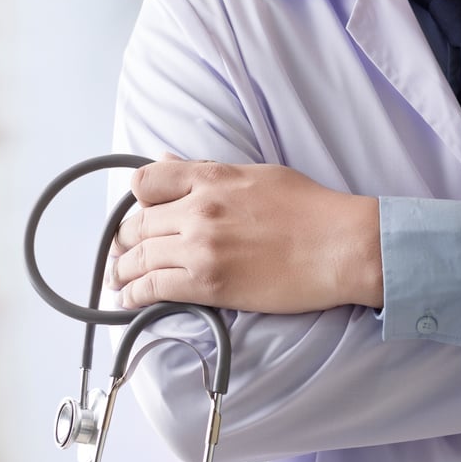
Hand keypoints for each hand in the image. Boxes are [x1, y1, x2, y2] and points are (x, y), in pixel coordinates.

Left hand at [109, 158, 381, 312]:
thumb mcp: (256, 174)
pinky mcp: (208, 283)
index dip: (136, 202)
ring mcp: (201, 247)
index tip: (138, 215)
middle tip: (121, 254)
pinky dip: (133, 295)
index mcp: (211, 178)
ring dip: (122, 272)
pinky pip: (153, 288)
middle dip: (124, 242)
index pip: (145, 182)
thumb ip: (206, 171)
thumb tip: (165, 161)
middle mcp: (199, 209)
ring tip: (118, 280)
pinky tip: (126, 300)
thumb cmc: (310, 210)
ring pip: (139, 259)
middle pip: (136, 225)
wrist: (343, 246)